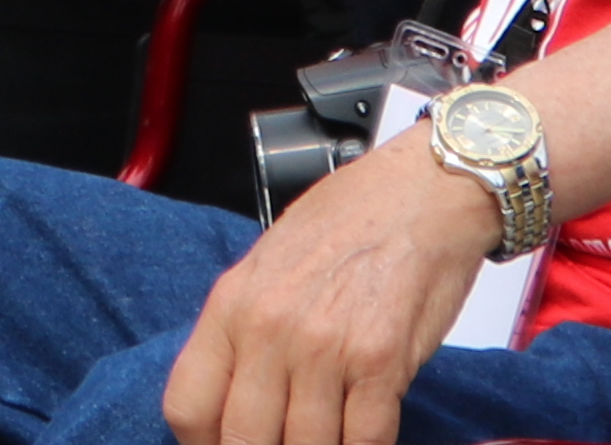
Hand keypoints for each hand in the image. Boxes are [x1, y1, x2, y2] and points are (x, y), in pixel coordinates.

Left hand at [152, 130, 504, 444]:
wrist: (422, 192)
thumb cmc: (348, 222)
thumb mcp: (268, 267)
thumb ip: (244, 332)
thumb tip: (232, 406)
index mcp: (231, 304)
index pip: (188, 407)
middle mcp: (270, 328)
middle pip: (244, 440)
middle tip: (288, 442)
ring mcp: (324, 347)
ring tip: (329, 437)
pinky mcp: (380, 361)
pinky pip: (364, 440)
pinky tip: (366, 434)